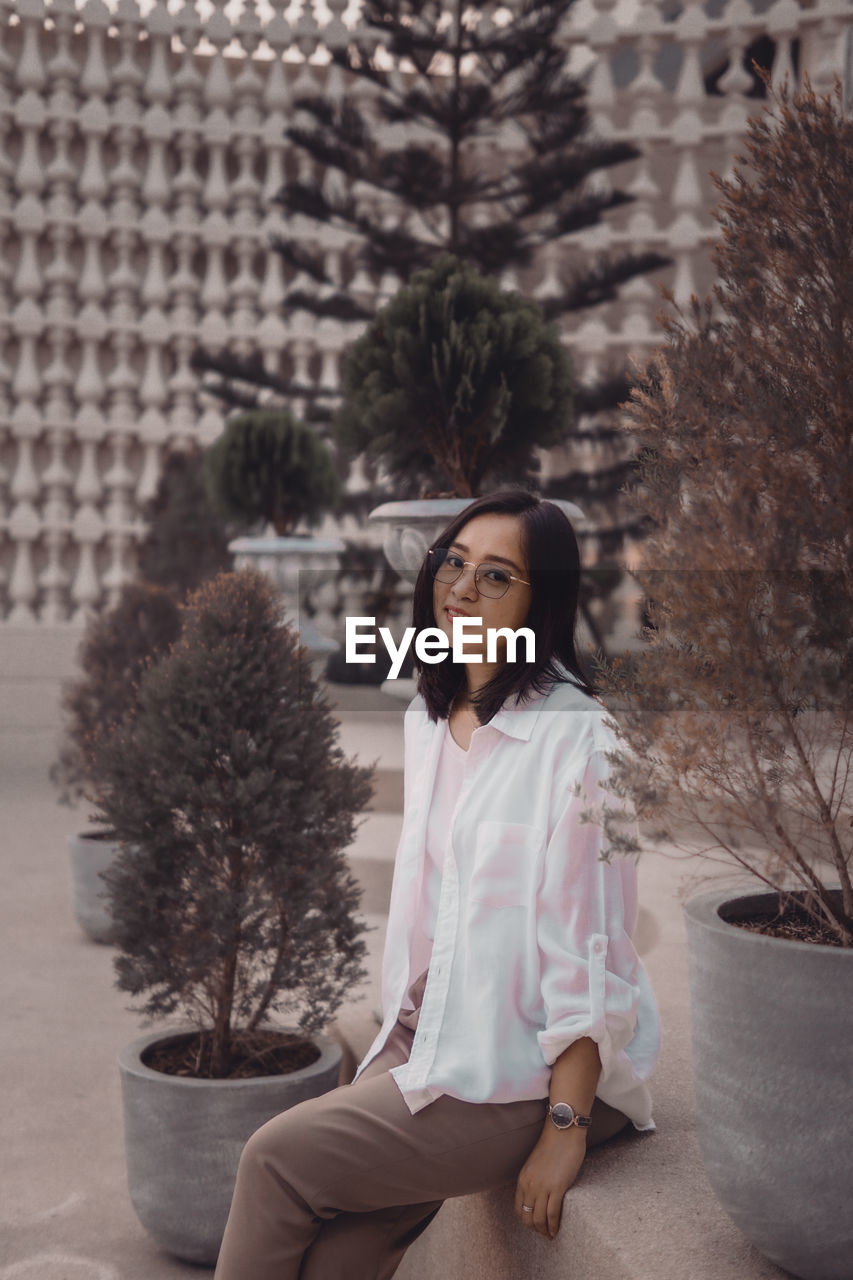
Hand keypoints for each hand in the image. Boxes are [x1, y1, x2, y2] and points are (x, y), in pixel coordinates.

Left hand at [513, 1125, 586, 1239]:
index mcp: (523, 1178)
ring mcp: (542, 1187)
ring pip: (539, 1219)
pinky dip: (554, 1226)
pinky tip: (557, 1231)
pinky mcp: (557, 1187)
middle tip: (544, 1234)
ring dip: (544, 1231)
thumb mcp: (536, 1163)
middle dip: (535, 1229)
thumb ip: (534, 1178)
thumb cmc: (554, 1144)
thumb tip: (539, 1193)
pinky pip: (552, 1214)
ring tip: (551, 1236)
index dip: (526, 1221)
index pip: (519, 1208)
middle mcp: (529, 1184)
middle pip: (527, 1217)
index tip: (534, 1225)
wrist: (563, 1131)